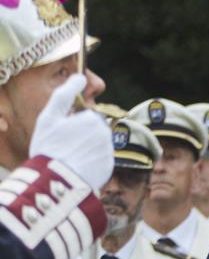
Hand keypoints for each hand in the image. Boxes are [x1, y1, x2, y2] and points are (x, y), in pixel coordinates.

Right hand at [28, 74, 112, 190]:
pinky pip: (99, 160)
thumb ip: (65, 94)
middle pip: (92, 130)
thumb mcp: (50, 117)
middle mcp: (106, 134)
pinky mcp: (109, 168)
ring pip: (96, 144)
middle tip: (63, 147)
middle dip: (81, 135)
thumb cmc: (50, 147)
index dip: (71, 123)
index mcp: (93, 119)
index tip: (60, 134)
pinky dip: (90, 162)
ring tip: (69, 158)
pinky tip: (76, 167)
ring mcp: (109, 152)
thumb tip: (80, 76)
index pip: (84, 116)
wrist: (58, 181)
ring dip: (86, 148)